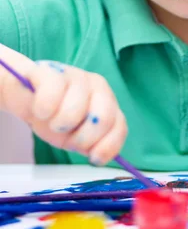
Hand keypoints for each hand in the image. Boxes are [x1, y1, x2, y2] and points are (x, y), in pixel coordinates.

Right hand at [0, 45, 127, 165]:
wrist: (27, 96)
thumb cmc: (56, 116)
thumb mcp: (77, 135)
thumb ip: (94, 143)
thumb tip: (98, 156)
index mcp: (108, 102)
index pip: (119, 127)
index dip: (107, 146)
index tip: (92, 158)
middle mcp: (97, 85)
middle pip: (102, 120)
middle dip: (82, 138)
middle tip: (66, 136)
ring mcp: (76, 75)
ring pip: (74, 112)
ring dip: (58, 124)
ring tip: (51, 120)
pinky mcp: (51, 71)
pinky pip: (50, 97)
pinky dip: (43, 110)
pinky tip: (40, 110)